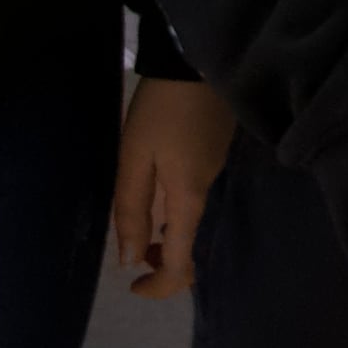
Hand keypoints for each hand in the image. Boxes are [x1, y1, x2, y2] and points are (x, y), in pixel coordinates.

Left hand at [112, 78, 232, 296]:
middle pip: (194, 249)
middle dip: (164, 264)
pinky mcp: (217, 157)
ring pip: (195, 225)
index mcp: (188, 198)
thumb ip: (131, 209)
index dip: (158, 285)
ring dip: (169, 239)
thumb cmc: (160, 110)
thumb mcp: (134, 157)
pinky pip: (198, 202)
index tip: (133, 284)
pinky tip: (160, 198)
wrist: (194, 62)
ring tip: (142, 229)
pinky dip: (178, 215)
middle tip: (136, 258)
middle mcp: (209, 193)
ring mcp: (217, 174)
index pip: (181, 263)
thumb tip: (130, 259)